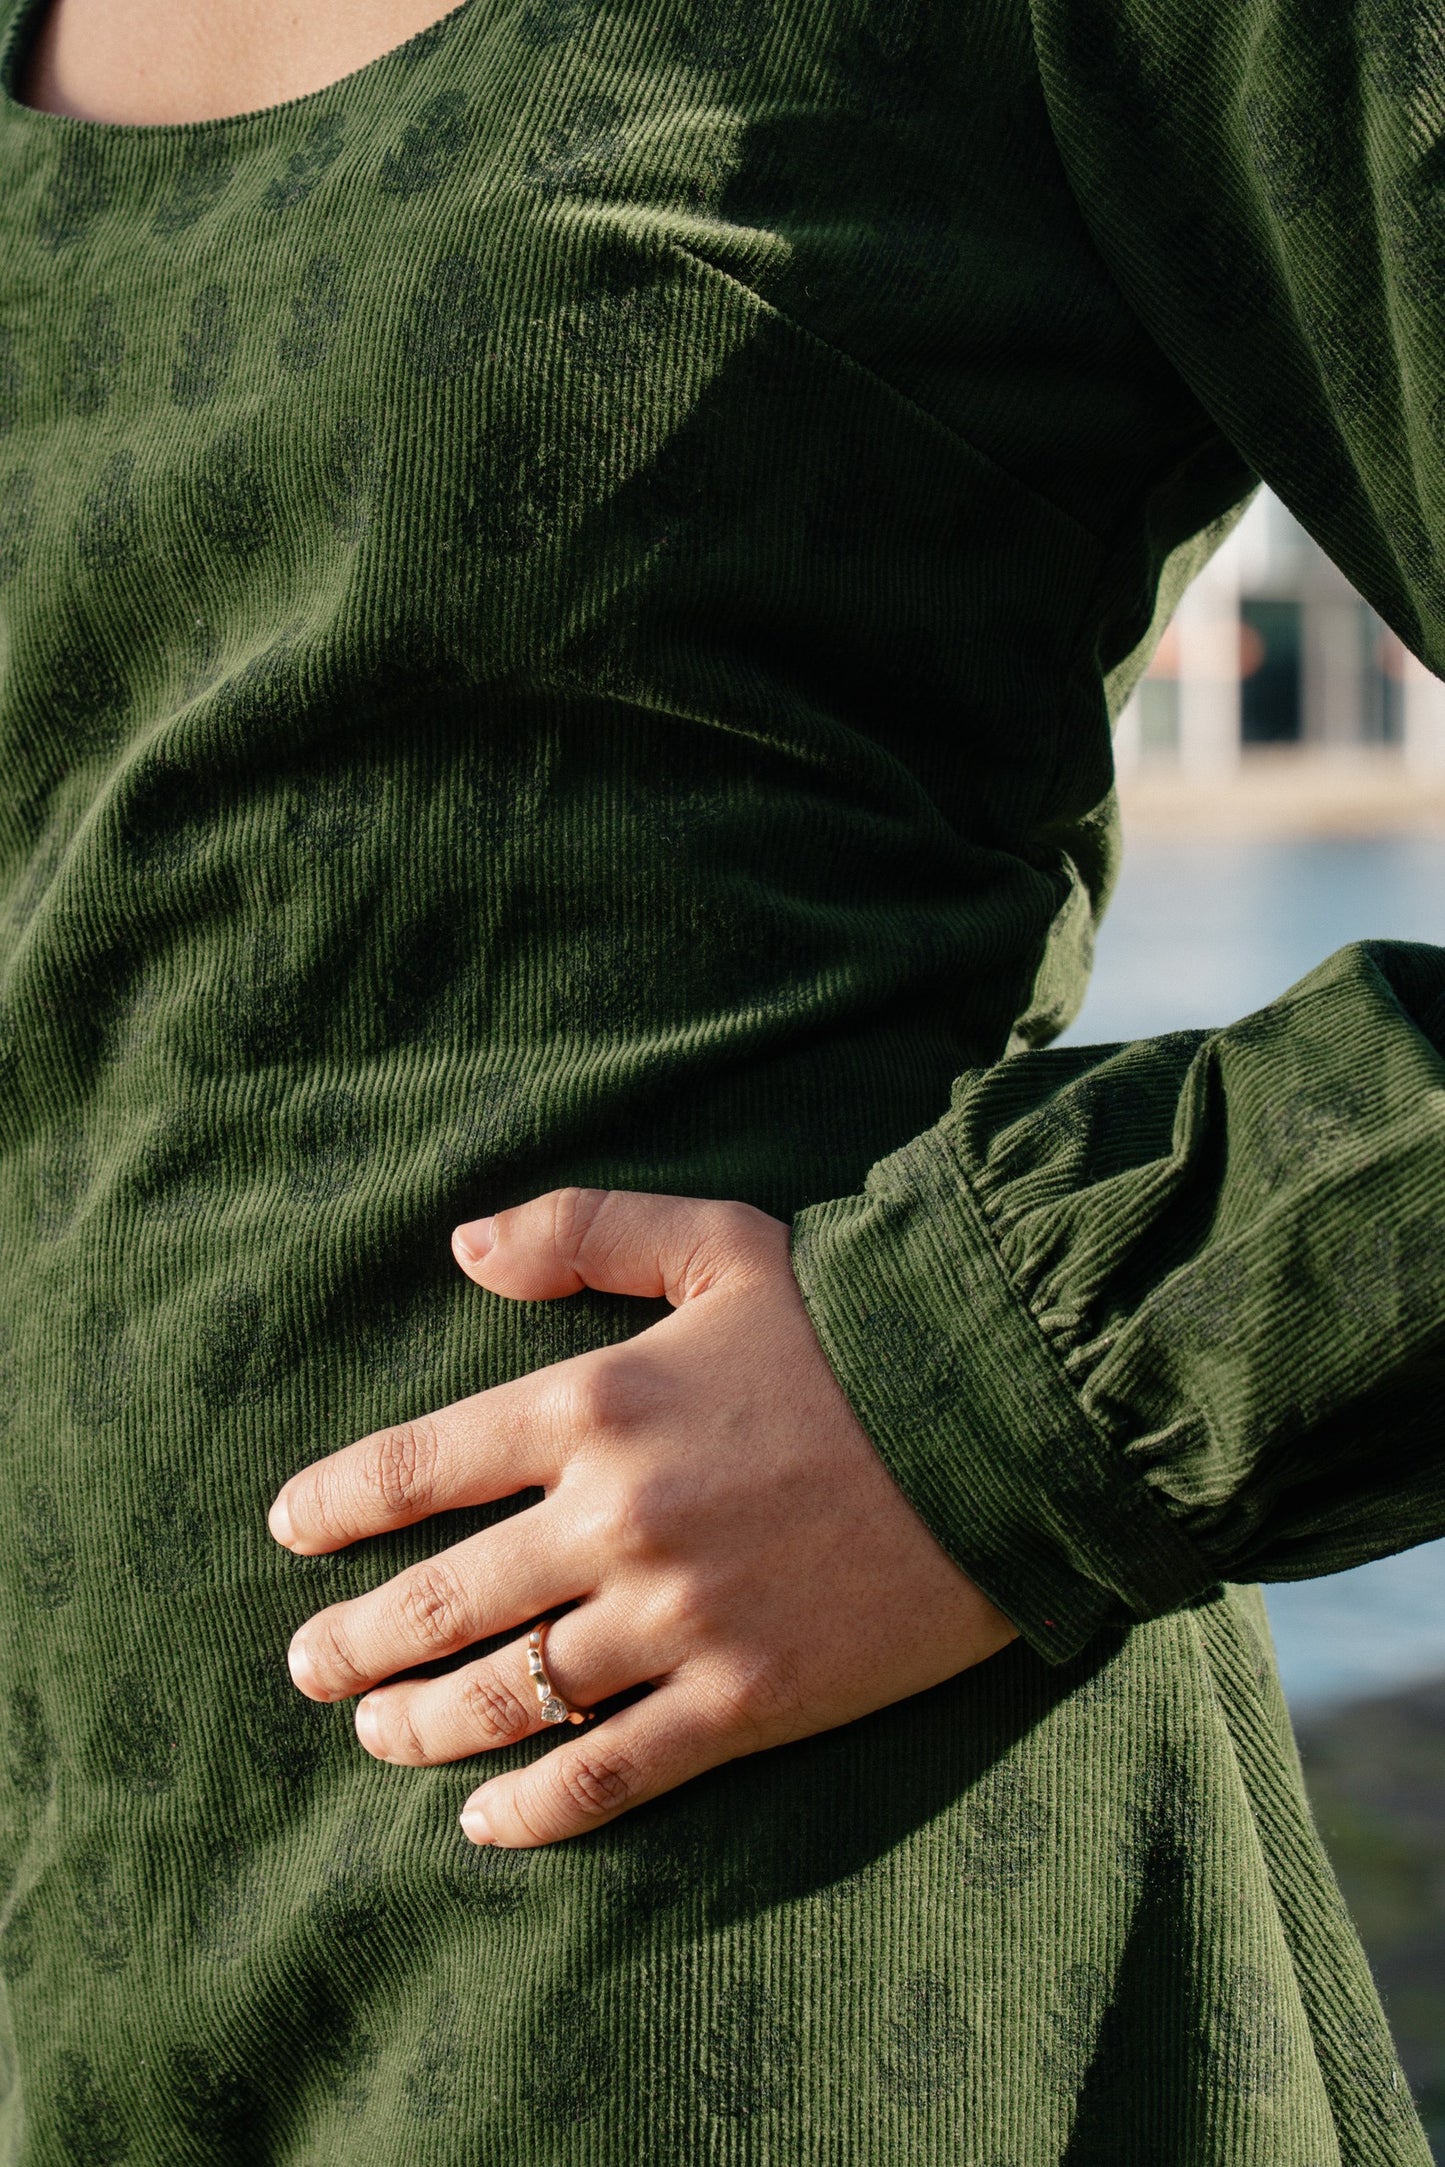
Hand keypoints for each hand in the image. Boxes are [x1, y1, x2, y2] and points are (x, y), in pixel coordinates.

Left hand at [268, 1188, 1019, 1847]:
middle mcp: (613, 1521)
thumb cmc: (861, 1326)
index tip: (293, 1530)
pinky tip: (487, 1822)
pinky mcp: (745, 1702)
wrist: (1008, 1420)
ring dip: (419, 1725)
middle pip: (438, 1600)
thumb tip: (465, 1248)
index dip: (338, 1502)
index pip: (418, 1465)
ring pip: (507, 1696)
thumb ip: (586, 1232)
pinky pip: (609, 1775)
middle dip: (353, 1640)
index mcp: (594, 1404)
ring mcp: (676, 1622)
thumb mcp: (721, 1243)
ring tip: (376, 1734)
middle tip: (309, 1664)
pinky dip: (534, 1810)